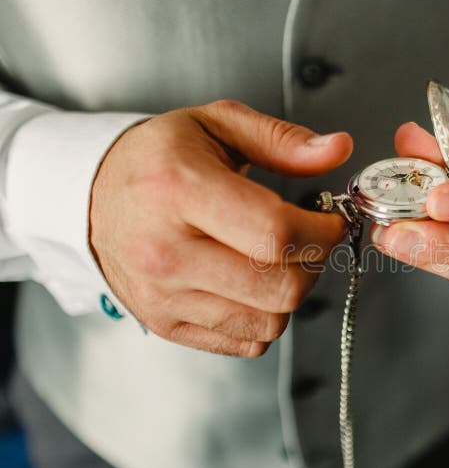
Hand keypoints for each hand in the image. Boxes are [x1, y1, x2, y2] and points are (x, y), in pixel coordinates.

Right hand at [90, 100, 351, 355]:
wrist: (92, 197)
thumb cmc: (157, 160)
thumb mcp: (218, 124)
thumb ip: (282, 140)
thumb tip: (337, 149)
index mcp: (177, 190)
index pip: (275, 233)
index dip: (323, 232)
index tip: (332, 221)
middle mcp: (165, 251)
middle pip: (280, 287)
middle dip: (314, 264)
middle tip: (311, 240)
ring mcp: (163, 296)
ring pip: (269, 322)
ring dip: (291, 292)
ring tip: (278, 259)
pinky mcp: (166, 324)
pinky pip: (246, 342)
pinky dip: (264, 317)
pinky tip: (251, 283)